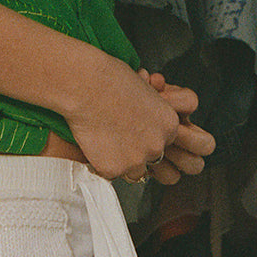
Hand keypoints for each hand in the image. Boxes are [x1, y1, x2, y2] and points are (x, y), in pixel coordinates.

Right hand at [62, 55, 213, 183]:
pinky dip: (102, 164)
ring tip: (108, 140)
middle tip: (120, 135)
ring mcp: (136, 161)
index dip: (148, 139)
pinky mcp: (114, 170)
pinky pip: (110, 174)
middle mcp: (157, 146)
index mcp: (169, 125)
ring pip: (133, 172)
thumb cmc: (112, 81)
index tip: (136, 132)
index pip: (165, 145)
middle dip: (137, 152)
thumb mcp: (146, 93)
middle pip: (151, 161)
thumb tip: (147, 128)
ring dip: (122, 162)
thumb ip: (153, 117)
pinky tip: (96, 144)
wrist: (86, 87)